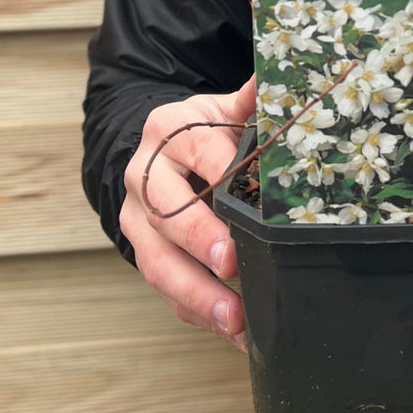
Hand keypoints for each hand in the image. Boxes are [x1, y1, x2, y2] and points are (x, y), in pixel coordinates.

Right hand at [120, 76, 255, 351]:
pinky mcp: (144, 254)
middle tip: (232, 264)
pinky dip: (199, 314)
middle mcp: (145, 177)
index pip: (199, 150)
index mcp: (172, 133)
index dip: (221, 174)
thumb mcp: (221, 108)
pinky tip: (234, 333)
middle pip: (167, 213)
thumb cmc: (202, 130)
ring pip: (159, 261)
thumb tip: (273, 79)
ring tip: (234, 318)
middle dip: (200, 241)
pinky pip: (165, 291)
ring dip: (197, 293)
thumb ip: (249, 100)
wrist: (157, 149)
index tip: (245, 203)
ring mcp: (138, 221)